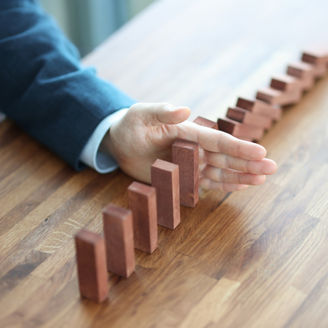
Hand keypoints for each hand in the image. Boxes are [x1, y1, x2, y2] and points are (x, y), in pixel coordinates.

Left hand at [102, 103, 276, 191]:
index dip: (238, 147)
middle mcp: (194, 149)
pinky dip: (223, 185)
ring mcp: (190, 164)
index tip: (260, 152)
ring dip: (241, 175)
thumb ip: (163, 112)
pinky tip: (241, 186)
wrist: (120, 143)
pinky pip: (206, 183)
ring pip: (220, 171)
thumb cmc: (131, 126)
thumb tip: (184, 110)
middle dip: (248, 162)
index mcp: (188, 132)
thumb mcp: (143, 115)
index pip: (218, 140)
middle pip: (225, 157)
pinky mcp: (183, 178)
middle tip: (271, 167)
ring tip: (262, 179)